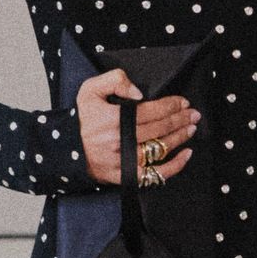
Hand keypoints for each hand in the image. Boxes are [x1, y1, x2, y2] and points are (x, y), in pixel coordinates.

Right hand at [76, 71, 197, 184]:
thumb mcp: (90, 90)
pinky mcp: (125, 177)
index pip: (152, 110)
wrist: (63, 150)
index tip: (183, 102)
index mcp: (114, 118)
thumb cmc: (79, 119)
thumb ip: (115, 80)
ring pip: (161, 148)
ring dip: (180, 137)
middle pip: (160, 128)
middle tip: (193, 114)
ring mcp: (124, 161)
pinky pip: (156, 174)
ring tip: (190, 129)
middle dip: (180, 119)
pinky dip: (174, 166)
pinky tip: (186, 155)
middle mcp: (121, 141)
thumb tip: (139, 93)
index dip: (171, 105)